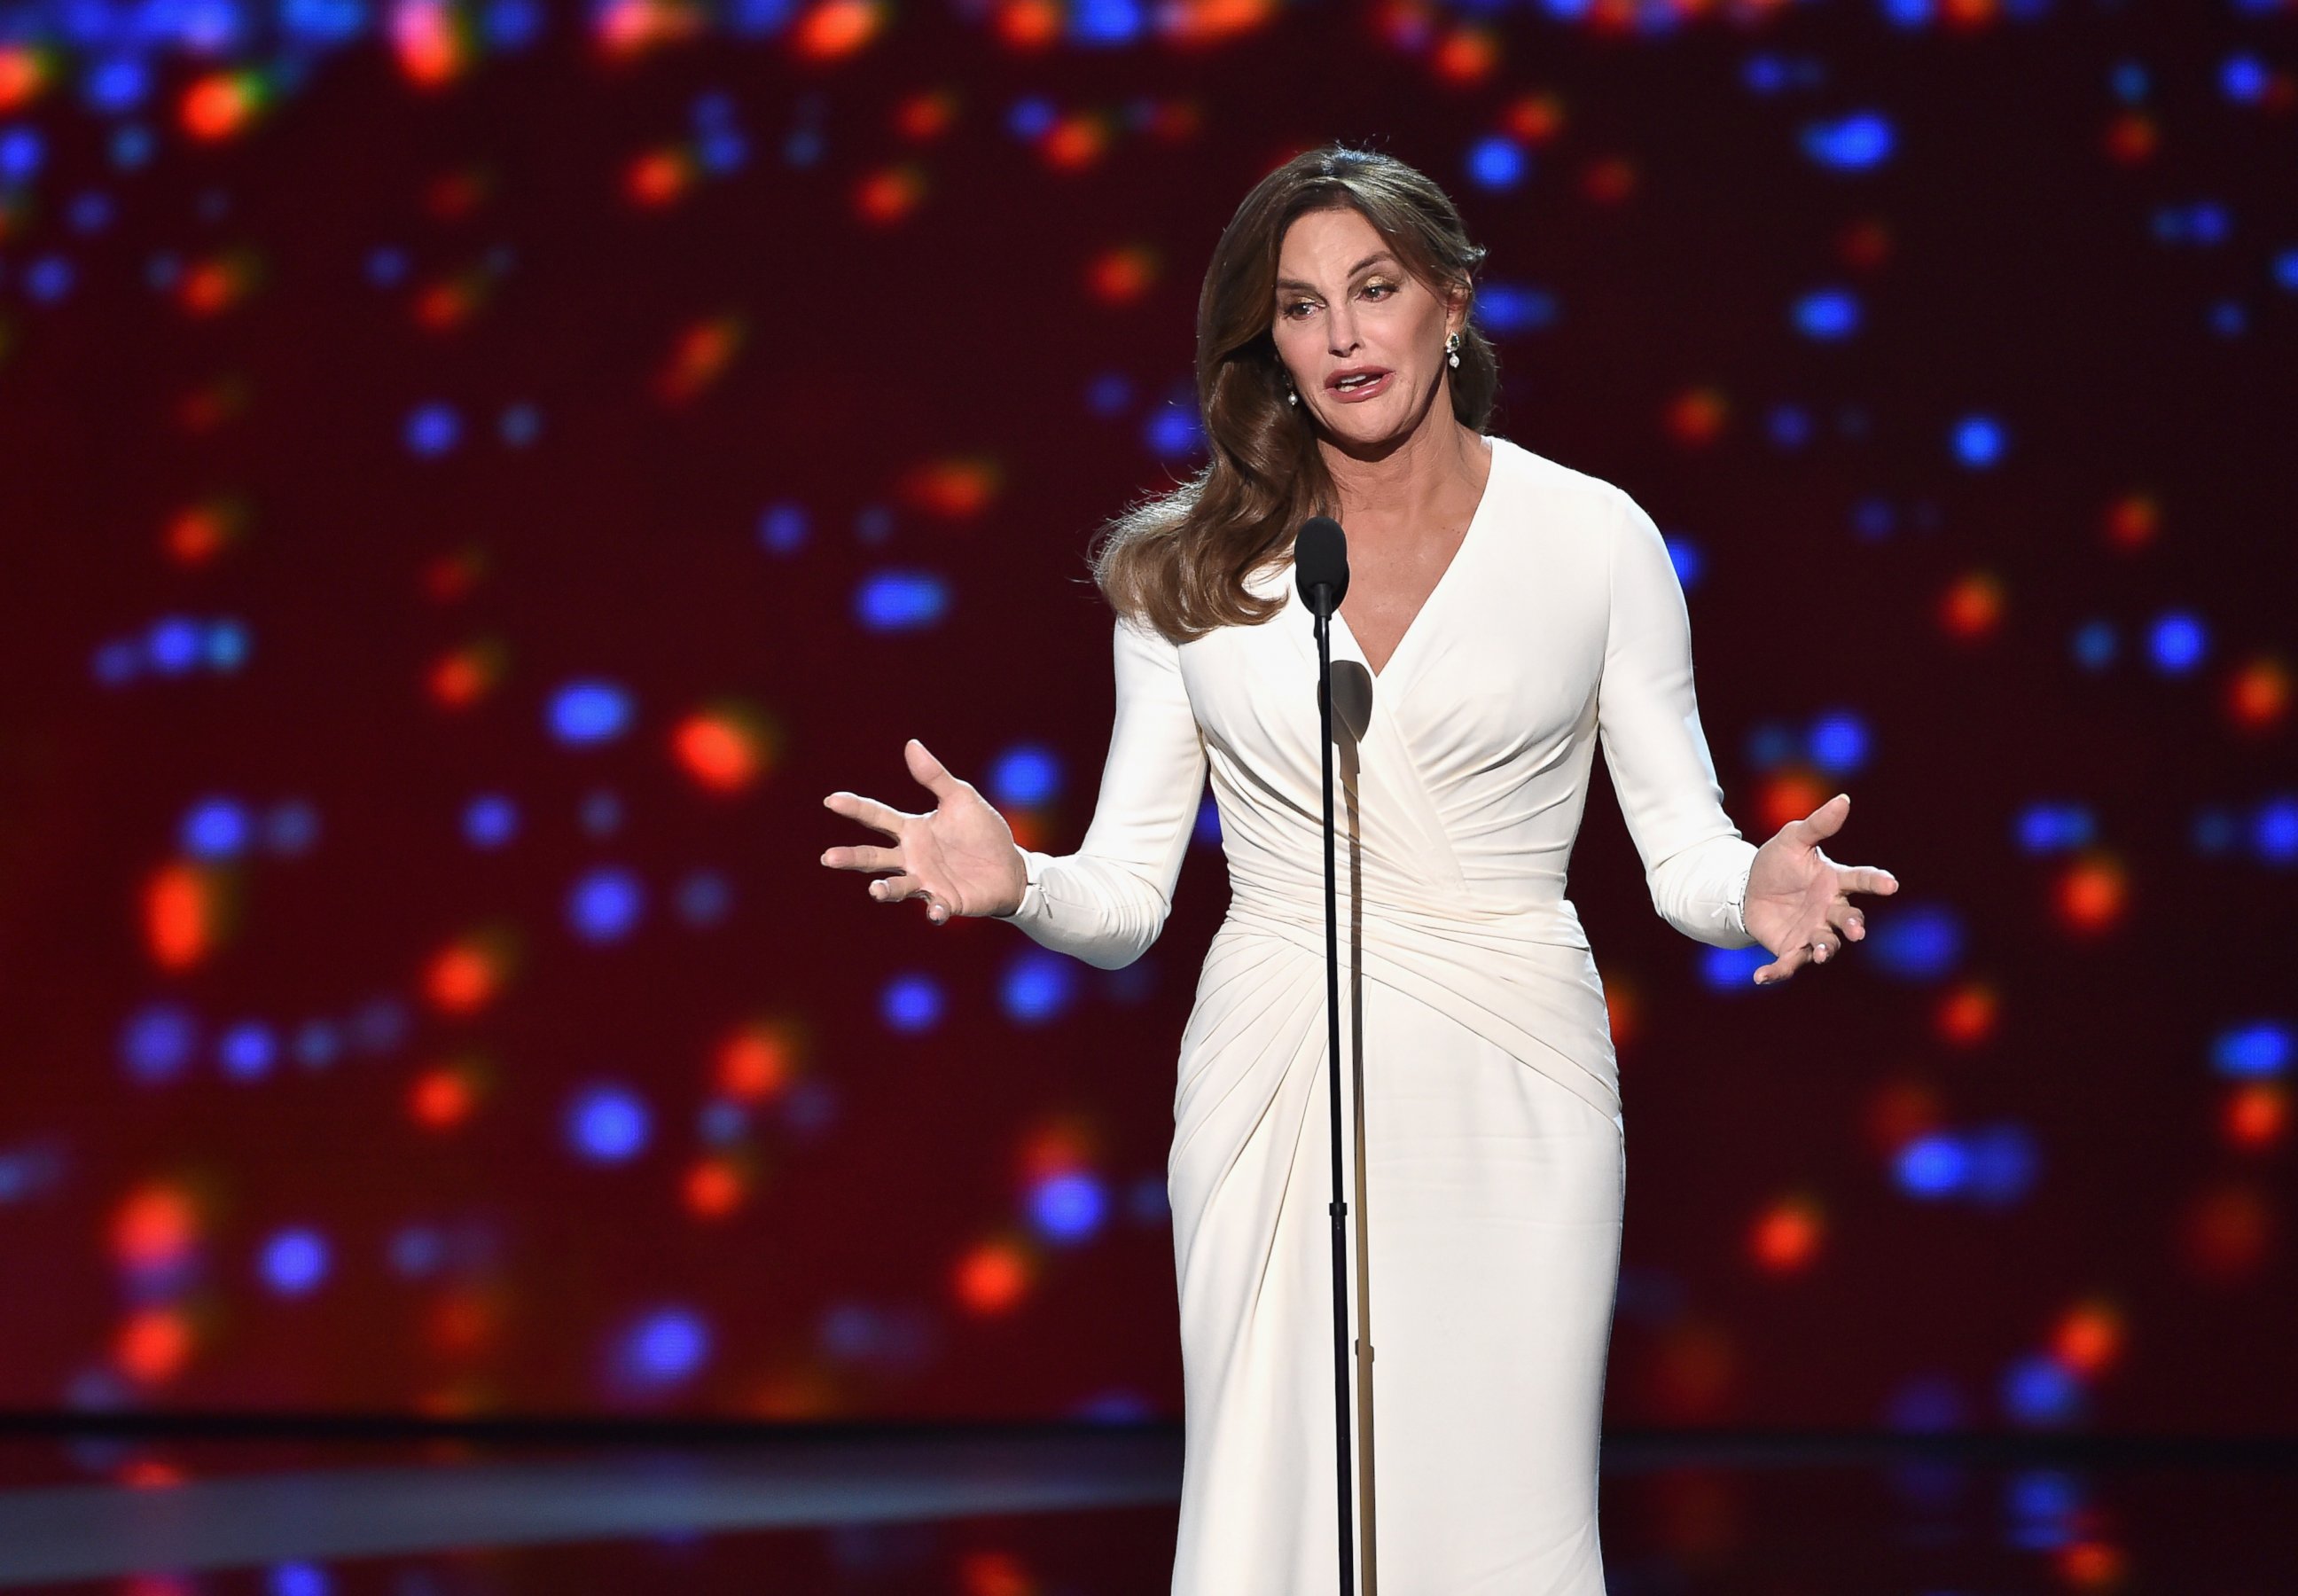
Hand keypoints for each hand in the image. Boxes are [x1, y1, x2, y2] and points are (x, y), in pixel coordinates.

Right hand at [819, 738, 1027, 924]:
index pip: (877, 817)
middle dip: (851, 858)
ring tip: (875, 890)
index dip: (855, 807)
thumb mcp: (961, 798)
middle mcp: (911, 857)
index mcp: (911, 830)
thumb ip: (935, 777)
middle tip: (828, 858)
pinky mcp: (946, 901)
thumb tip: (911, 744)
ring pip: (897, 886)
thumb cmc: (982, 832)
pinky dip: (934, 911)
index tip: (831, 800)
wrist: (1011, 867)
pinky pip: (935, 908)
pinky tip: (935, 911)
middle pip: (874, 857)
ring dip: (885, 889)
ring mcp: (926, 881)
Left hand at [1742, 792, 1898, 985]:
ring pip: (1827, 945)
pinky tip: (1760, 977)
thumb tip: (1844, 799)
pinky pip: (1788, 964)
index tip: (1891, 884)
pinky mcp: (1791, 948)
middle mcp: (1829, 910)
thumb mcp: (1793, 839)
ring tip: (1819, 952)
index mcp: (1835, 881)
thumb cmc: (1778, 862)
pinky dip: (1777, 973)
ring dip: (1825, 949)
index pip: (1862, 880)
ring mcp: (1812, 931)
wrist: (1748, 888)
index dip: (1877, 882)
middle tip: (1856, 930)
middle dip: (1853, 925)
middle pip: (1848, 919)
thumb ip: (1818, 825)